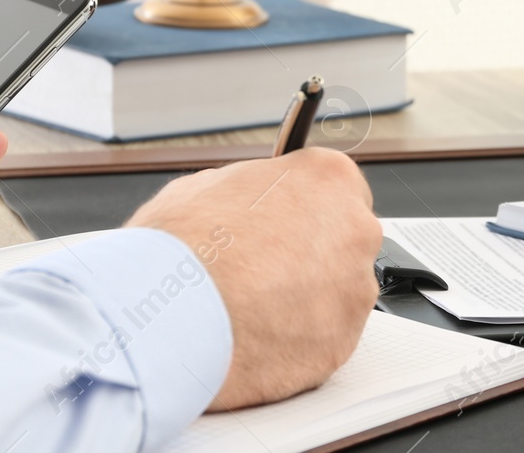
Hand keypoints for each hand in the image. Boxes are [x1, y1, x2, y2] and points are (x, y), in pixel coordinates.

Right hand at [129, 148, 381, 409]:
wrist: (168, 317)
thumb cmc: (181, 249)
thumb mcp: (206, 186)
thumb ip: (251, 191)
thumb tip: (249, 201)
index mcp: (328, 179)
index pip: (337, 190)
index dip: (303, 213)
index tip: (285, 228)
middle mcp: (356, 230)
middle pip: (343, 243)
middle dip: (310, 257)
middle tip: (262, 272)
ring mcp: (354, 291)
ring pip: (337, 295)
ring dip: (305, 302)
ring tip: (251, 309)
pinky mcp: (341, 344)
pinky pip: (323, 340)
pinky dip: (296, 343)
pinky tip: (257, 338)